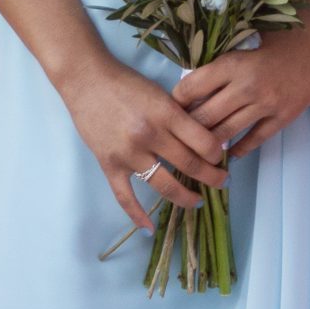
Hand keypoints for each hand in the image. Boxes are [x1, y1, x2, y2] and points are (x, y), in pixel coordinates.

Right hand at [57, 57, 230, 230]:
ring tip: (199, 201)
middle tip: (222, 182)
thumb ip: (179, 115)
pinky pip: (125, 197)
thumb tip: (203, 138)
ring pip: (164, 184)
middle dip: (211, 177)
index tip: (222, 159)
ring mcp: (129, 153)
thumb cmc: (126, 82)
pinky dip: (137, 215)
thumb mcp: (160, 92)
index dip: (217, 154)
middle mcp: (150, 135)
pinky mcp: (110, 165)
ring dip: (185, 197)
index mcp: (166, 112)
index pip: (202, 141)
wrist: (87, 80)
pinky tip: (149, 228)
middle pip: (189, 164)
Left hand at [171, 27, 309, 158]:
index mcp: (232, 64)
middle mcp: (245, 86)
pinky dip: (238, 148)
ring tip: (198, 149)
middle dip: (187, 128)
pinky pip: (254, 139)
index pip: (191, 87)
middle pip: (205, 116)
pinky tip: (229, 153)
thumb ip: (220, 66)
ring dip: (209, 142)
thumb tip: (191, 88)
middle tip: (177, 137)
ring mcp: (265, 104)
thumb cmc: (276, 39)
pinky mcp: (282, 117)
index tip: (169, 109)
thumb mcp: (242, 45)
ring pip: (226, 131)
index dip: (176, 100)